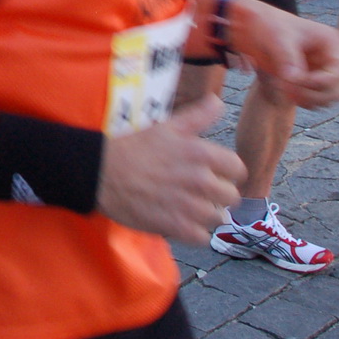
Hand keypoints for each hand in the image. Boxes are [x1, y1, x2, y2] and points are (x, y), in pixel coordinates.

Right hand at [96, 95, 245, 244]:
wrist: (101, 173)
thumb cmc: (133, 147)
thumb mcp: (167, 126)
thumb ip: (198, 115)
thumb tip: (218, 101)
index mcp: (200, 153)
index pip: (238, 169)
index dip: (228, 173)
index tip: (217, 175)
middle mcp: (200, 180)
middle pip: (231, 197)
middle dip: (218, 195)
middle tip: (201, 193)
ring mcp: (189, 206)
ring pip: (218, 218)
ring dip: (207, 214)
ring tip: (190, 208)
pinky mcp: (176, 227)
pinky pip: (202, 237)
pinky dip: (194, 232)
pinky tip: (181, 221)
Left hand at [223, 0, 338, 108]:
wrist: (260, 27)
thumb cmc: (272, 26)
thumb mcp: (279, 37)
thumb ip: (287, 57)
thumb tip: (294, 79)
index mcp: (333, 43)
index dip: (325, 80)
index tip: (299, 80)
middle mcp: (334, 60)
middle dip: (314, 94)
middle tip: (288, 89)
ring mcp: (325, 73)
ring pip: (328, 99)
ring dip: (307, 100)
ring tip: (283, 89)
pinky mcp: (314, 83)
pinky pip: (315, 101)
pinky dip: (302, 100)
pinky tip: (285, 91)